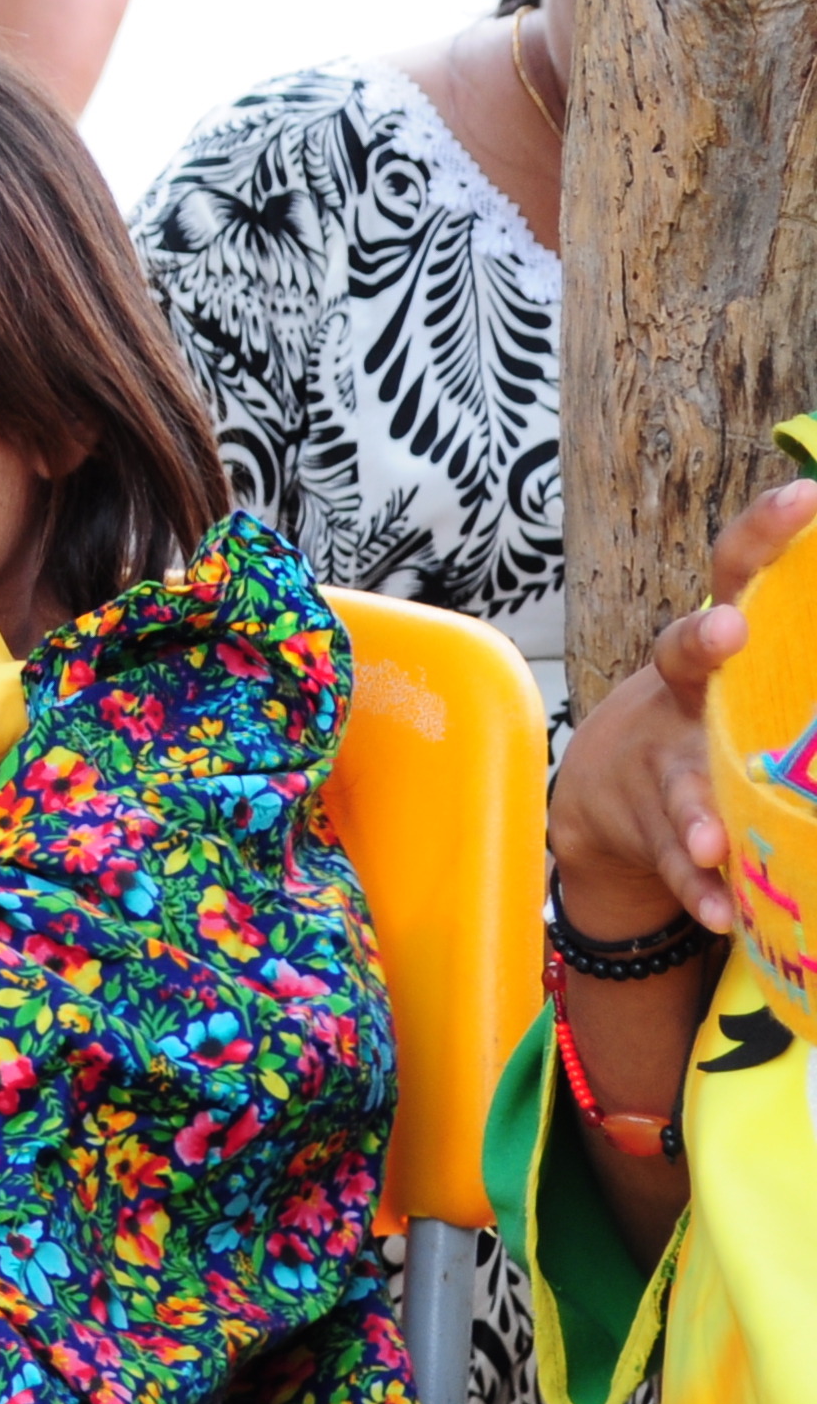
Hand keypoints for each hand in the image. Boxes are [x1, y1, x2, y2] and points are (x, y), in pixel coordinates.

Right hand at [554, 477, 816, 939]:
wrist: (606, 806)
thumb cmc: (705, 728)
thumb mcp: (736, 683)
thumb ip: (794, 665)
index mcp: (715, 653)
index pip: (734, 573)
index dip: (764, 534)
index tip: (806, 495)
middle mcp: (681, 698)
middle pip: (682, 657)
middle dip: (703, 644)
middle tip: (730, 632)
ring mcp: (658, 765)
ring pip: (677, 779)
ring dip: (695, 809)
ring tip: (713, 839)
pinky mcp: (649, 831)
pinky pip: (674, 862)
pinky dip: (696, 887)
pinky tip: (720, 908)